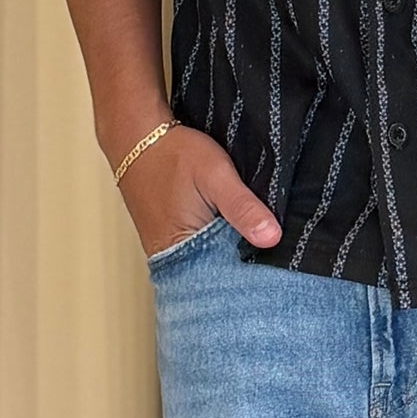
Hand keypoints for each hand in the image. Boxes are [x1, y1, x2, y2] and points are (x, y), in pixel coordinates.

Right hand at [115, 120, 280, 258]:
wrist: (138, 137)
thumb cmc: (173, 154)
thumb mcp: (216, 175)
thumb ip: (243, 207)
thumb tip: (272, 238)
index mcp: (184, 251)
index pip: (226, 280)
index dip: (254, 272)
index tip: (278, 266)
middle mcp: (173, 258)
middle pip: (219, 273)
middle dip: (245, 264)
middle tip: (271, 249)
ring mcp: (169, 249)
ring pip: (211, 259)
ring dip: (231, 251)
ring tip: (256, 239)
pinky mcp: (170, 237)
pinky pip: (200, 248)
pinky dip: (218, 240)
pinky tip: (232, 228)